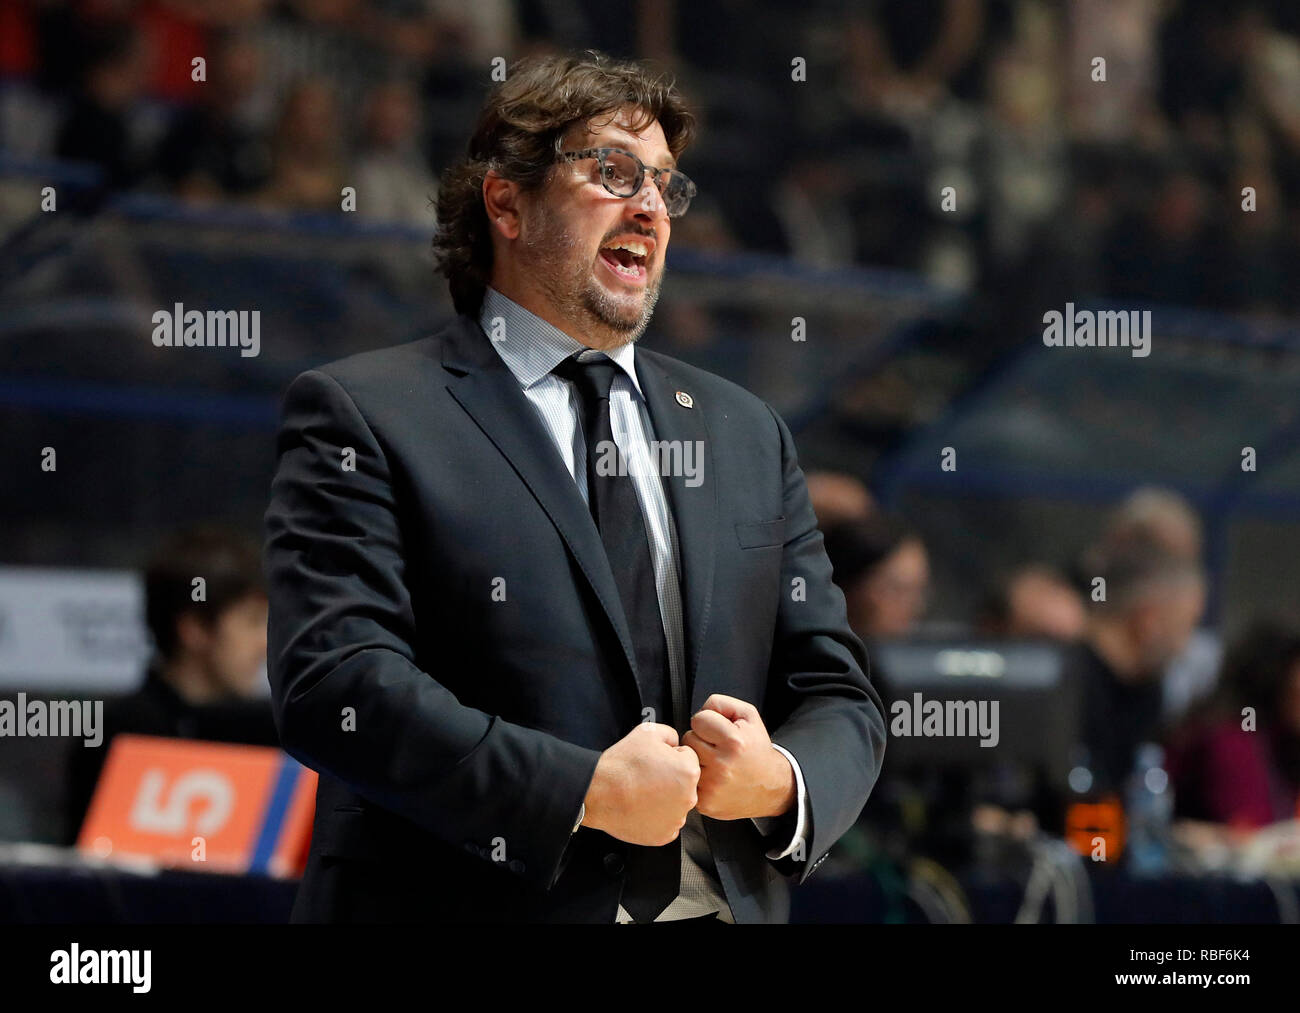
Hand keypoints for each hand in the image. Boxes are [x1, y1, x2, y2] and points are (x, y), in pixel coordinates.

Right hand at [582, 722, 699, 846]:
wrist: (599, 792)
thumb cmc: (621, 766)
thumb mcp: (648, 732)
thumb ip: (671, 734)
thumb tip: (676, 743)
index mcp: (688, 771)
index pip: (688, 758)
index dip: (671, 756)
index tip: (657, 761)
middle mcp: (688, 797)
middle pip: (685, 783)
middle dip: (671, 779)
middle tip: (648, 776)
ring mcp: (676, 819)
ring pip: (676, 804)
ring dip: (665, 798)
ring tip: (643, 792)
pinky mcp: (664, 835)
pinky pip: (667, 822)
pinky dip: (657, 817)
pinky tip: (642, 807)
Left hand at [682, 694, 794, 820]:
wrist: (771, 786)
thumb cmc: (756, 749)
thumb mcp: (748, 716)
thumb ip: (722, 703)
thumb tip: (700, 710)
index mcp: (734, 741)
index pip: (698, 719)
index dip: (708, 722)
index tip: (718, 731)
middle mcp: (722, 765)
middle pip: (688, 738)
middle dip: (701, 739)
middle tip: (717, 746)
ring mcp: (713, 786)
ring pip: (686, 759)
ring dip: (697, 758)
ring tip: (715, 761)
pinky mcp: (706, 802)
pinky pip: (688, 780)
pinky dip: (697, 778)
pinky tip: (713, 778)